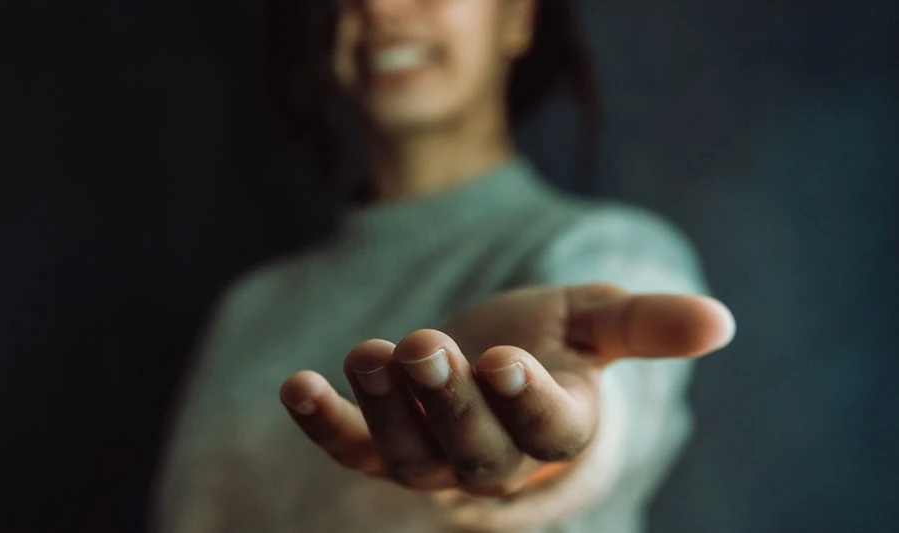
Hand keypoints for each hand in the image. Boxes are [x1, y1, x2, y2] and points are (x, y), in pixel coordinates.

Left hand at [278, 284, 734, 516]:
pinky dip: (324, 423)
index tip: (508, 360)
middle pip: (475, 450)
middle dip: (449, 404)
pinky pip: (351, 447)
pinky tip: (296, 386)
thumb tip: (723, 322)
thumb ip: (649, 324)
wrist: (490, 366)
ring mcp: (434, 459)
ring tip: (370, 353)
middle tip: (427, 348)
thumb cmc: (552, 343)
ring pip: (410, 454)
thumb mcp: (596, 321)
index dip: (528, 401)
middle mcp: (496, 459)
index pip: (548, 430)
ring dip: (384, 408)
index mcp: (557, 428)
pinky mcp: (382, 446)